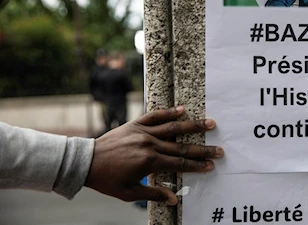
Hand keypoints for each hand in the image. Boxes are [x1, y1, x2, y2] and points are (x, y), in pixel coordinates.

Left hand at [84, 106, 221, 205]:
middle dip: (203, 149)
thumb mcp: (129, 192)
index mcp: (150, 161)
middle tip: (219, 149)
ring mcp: (143, 132)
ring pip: (173, 128)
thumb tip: (175, 199)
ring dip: (193, 126)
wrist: (86, 162)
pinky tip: (183, 109)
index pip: (180, 163)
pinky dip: (169, 112)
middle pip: (182, 146)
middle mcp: (149, 144)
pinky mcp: (135, 124)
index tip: (211, 165)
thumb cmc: (107, 180)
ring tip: (210, 123)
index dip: (197, 165)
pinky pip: (155, 116)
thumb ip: (154, 194)